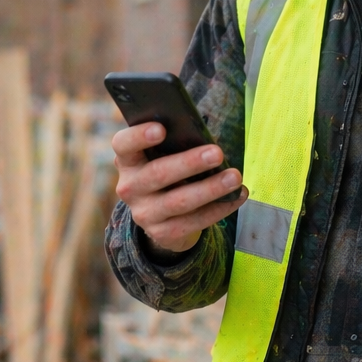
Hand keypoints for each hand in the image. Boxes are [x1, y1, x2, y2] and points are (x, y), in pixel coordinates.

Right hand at [112, 122, 246, 255]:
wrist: (162, 217)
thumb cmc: (169, 171)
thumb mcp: (163, 156)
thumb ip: (175, 144)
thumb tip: (206, 135)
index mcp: (128, 160)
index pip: (123, 145)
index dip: (139, 136)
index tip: (161, 128)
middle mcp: (130, 187)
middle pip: (157, 174)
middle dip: (189, 163)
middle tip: (217, 153)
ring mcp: (144, 213)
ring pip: (179, 201)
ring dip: (210, 188)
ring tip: (234, 177)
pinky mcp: (162, 233)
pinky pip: (194, 221)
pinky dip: (219, 208)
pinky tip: (238, 195)